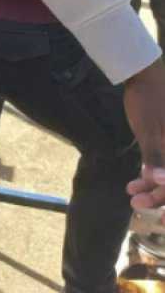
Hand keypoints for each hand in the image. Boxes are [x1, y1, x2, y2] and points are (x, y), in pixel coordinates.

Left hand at [124, 60, 164, 216]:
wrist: (144, 73)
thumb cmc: (147, 98)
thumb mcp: (148, 128)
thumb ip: (156, 156)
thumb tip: (159, 182)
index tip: (160, 219)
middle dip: (161, 197)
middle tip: (136, 203)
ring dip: (155, 187)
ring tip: (131, 194)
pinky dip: (154, 174)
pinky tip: (136, 181)